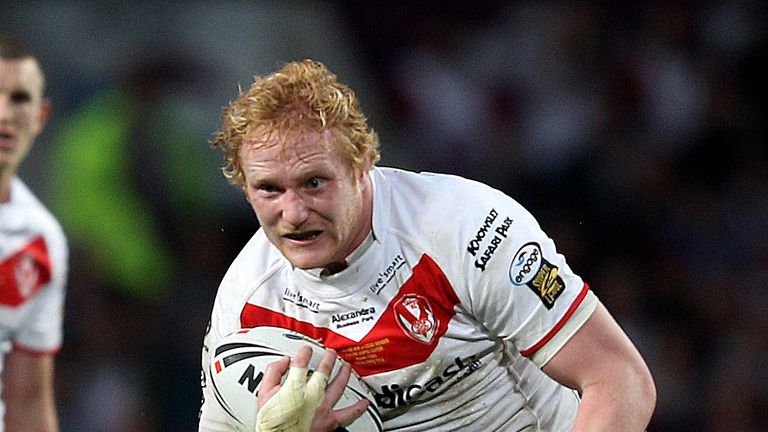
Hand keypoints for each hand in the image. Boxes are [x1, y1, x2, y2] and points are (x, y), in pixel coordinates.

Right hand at [255, 346, 369, 431]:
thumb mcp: (263, 394)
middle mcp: (312, 395)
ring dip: (344, 374)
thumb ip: (273, 373)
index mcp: (295, 387)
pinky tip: (364, 404)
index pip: (302, 363)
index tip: (306, 350)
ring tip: (347, 366)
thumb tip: (283, 361)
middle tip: (330, 353)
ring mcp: (322, 408)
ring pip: (338, 386)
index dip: (305, 353)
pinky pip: (347, 414)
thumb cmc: (272, 423)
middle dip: (328, 359)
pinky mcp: (329, 421)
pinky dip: (358, 409)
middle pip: (324, 371)